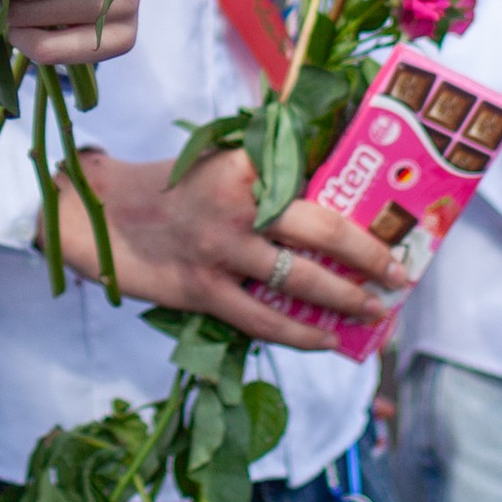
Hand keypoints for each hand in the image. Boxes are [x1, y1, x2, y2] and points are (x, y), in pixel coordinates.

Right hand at [51, 141, 415, 349]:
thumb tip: (328, 177)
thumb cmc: (170, 187)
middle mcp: (240, 205)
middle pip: (324, 231)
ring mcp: (222, 250)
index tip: (397, 218)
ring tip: (376, 311)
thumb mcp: (219, 160)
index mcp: (248, 164)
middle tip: (401, 272)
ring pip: (302, 280)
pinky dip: (302, 333)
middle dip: (371, 255)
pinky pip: (265, 319)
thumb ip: (269, 168)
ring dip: (348, 299)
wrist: (101, 215)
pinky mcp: (203, 290)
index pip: (318, 178)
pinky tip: (328, 341)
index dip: (360, 204)